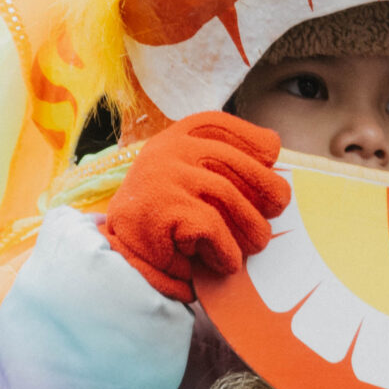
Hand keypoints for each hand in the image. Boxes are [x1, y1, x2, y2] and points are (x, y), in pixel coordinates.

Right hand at [102, 113, 290, 302]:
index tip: (272, 154)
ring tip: (253, 246)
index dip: (251, 138)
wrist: (112, 262)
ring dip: (250, 228)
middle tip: (276, 210)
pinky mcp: (160, 208)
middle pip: (234, 161)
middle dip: (266, 188)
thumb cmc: (160, 225)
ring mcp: (162, 176)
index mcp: (172, 138)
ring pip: (228, 196)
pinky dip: (225, 251)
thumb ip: (218, 168)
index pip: (218, 125)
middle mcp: (166, 150)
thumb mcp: (185, 184)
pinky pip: (212, 227)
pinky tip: (224, 263)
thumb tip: (274, 159)